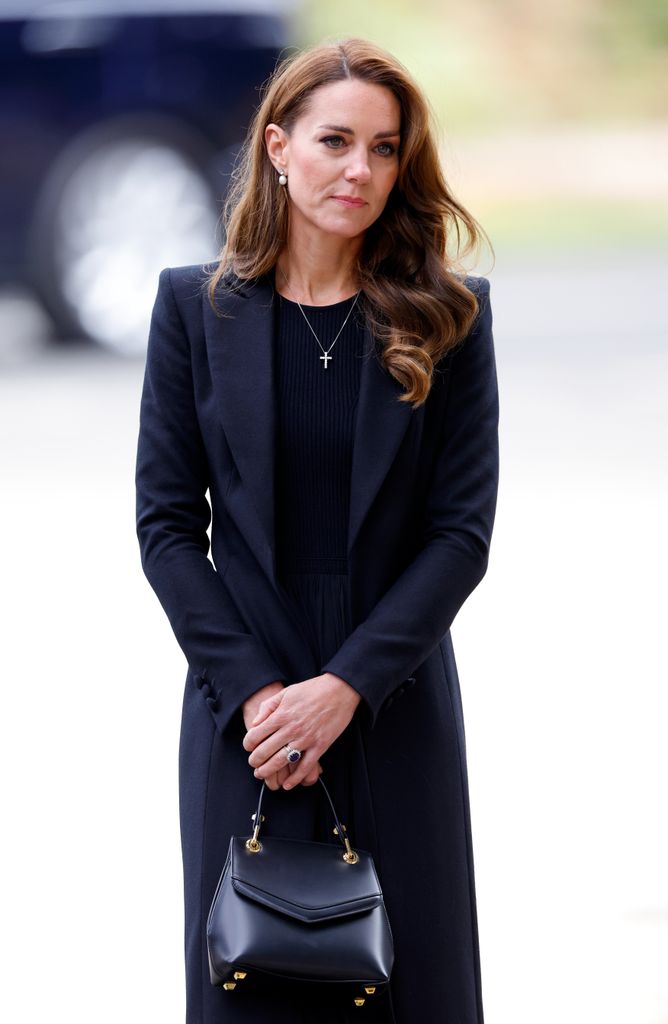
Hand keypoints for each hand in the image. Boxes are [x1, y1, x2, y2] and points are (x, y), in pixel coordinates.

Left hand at [243, 672, 361, 789]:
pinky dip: (295, 778)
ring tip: (262, 774)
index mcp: (281, 715)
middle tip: (253, 764)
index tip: (249, 747)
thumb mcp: (287, 692)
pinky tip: (287, 784)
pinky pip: (305, 767)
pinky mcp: (320, 746)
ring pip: (281, 761)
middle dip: (255, 761)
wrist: (340, 690)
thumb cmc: (312, 689)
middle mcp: (291, 728)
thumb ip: (268, 707)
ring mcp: (306, 739)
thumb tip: (255, 723)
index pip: (256, 735)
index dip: (248, 744)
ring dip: (268, 771)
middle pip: (265, 751)